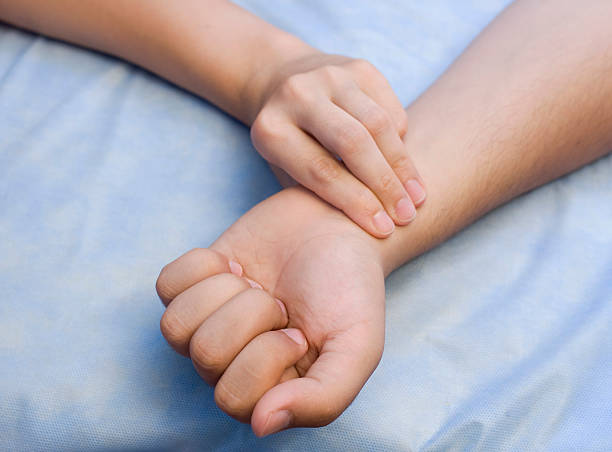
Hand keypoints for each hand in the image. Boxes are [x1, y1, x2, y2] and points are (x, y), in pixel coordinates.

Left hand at [156, 187, 385, 435]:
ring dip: (226, 291)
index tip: (298, 333)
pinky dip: (204, 266)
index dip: (266, 357)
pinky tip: (234, 266)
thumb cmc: (349, 290)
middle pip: (206, 355)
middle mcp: (230, 364)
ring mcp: (206, 325)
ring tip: (257, 285)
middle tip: (279, 305)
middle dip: (249, 317)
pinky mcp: (190, 286)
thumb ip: (324, 398)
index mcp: (268, 391)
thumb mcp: (358, 347)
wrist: (335, 229)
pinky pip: (166, 285)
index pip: (234, 398)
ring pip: (177, 325)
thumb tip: (262, 424)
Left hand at [247, 52, 425, 237]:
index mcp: (271, 129)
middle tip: (407, 215)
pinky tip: (405, 165)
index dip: (356, 203)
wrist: (281, 83)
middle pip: (353, 144)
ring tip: (417, 196)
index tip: (383, 228)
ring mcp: (329, 75)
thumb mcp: (285, 170)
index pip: (320, 171)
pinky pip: (389, 107)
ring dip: (402, 165)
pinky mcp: (357, 67)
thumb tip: (363, 220)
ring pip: (378, 123)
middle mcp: (297, 96)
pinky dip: (400, 138)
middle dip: (385, 185)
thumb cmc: (287, 142)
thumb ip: (316, 191)